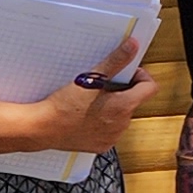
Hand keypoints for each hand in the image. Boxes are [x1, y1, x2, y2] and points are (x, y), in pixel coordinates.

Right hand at [40, 31, 153, 156]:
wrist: (43, 127)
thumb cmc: (63, 105)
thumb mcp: (91, 78)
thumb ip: (116, 61)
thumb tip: (132, 47)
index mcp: (123, 107)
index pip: (149, 87)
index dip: (140, 76)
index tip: (127, 73)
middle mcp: (122, 125)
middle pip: (134, 100)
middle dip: (122, 90)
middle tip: (102, 85)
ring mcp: (112, 137)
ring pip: (121, 115)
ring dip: (112, 106)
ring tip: (91, 100)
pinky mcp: (101, 145)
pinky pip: (110, 129)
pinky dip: (102, 121)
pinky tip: (86, 115)